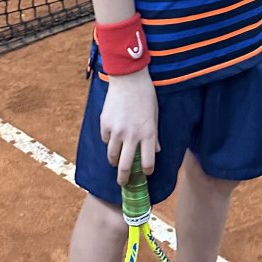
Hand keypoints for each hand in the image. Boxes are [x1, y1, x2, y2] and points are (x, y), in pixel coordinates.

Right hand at [100, 68, 159, 183]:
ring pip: (112, 156)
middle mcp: (132, 135)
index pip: (148, 162)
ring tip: (115, 161)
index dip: (147, 171)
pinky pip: (106, 139)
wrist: (128, 78)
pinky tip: (112, 136)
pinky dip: (109, 140)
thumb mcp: (155, 114)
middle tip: (123, 183)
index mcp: (148, 133)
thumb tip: (156, 150)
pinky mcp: (105, 124)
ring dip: (114, 161)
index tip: (145, 173)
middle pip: (126, 167)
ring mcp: (117, 131)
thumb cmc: (145, 94)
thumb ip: (154, 134)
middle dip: (124, 179)